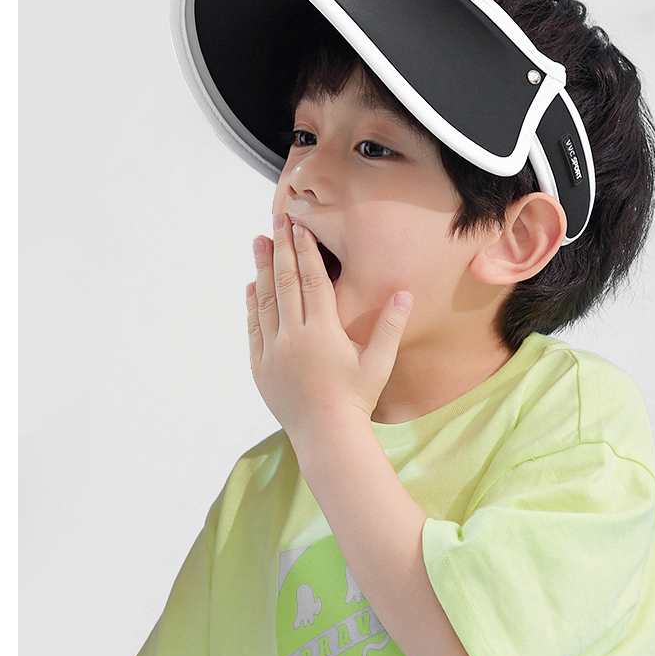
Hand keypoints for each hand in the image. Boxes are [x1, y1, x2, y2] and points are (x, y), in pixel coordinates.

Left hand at [246, 213, 412, 441]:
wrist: (327, 435)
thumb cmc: (358, 398)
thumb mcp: (379, 361)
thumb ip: (390, 325)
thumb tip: (404, 292)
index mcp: (323, 330)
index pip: (313, 279)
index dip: (306, 250)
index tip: (300, 226)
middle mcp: (294, 336)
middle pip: (286, 282)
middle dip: (281, 248)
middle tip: (276, 220)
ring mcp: (274, 351)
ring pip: (265, 300)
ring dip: (261, 269)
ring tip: (257, 242)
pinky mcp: (260, 366)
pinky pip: (253, 328)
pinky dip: (252, 305)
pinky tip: (251, 286)